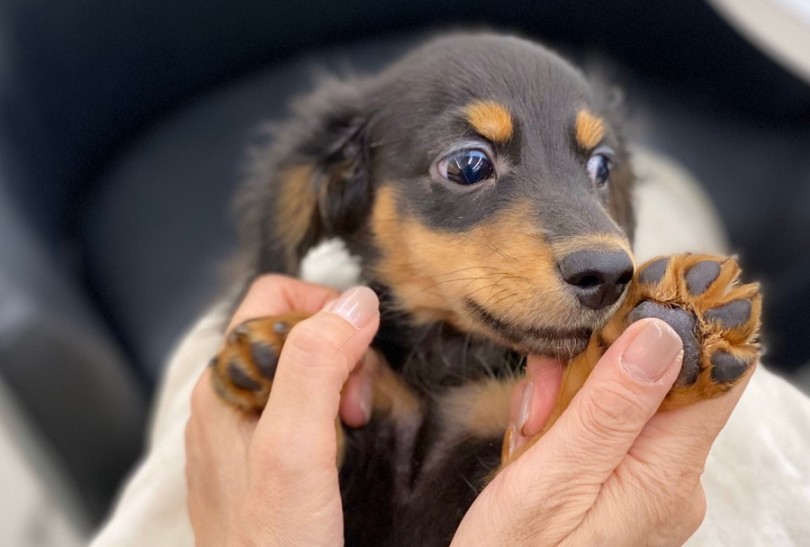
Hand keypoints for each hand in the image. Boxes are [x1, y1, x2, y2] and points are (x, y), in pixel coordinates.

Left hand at [185, 275, 379, 545]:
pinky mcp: (262, 456)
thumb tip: (356, 301)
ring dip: (343, 384)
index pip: (274, 298)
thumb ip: (317, 366)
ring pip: (304, 368)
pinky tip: (345, 445)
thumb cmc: (271, 543)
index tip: (360, 354)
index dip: (326, 311)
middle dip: (341, 352)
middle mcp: (228, 397)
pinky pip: (304, 406)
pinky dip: (334, 414)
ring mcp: (243, 429)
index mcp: (223, 381)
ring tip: (356, 427)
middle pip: (293, 329)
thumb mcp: (295, 447)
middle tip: (358, 405)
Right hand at [453, 318, 752, 545]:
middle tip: (543, 391)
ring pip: (622, 399)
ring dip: (571, 394)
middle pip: (658, 380)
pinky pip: (603, 428)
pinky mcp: (620, 485)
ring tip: (528, 429)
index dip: (686, 322)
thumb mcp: (551, 478)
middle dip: (598, 365)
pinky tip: (533, 440)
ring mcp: (644, 482)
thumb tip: (662, 334)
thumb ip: (608, 407)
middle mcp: (669, 476)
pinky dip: (566, 420)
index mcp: (665, 473)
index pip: (715, 375)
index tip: (641, 288)